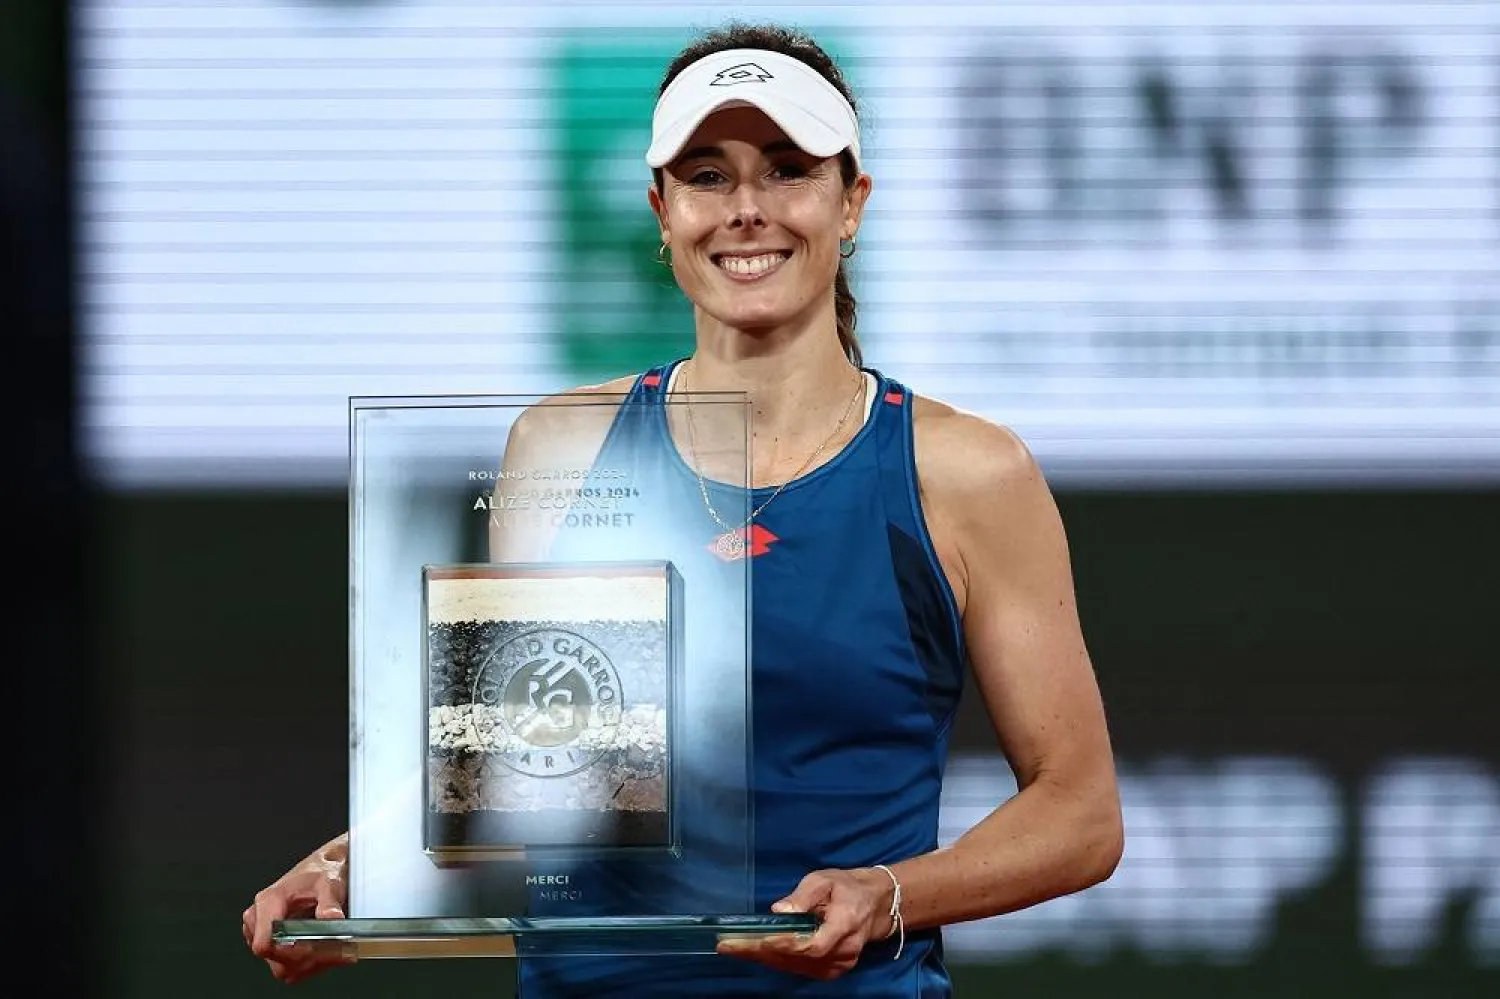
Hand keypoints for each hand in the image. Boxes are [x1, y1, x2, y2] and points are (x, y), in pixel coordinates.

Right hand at [242, 836, 355, 983]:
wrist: (323, 869)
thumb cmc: (321, 872)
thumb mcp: (330, 882)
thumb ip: (329, 901)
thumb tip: (331, 918)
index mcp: (269, 902)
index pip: (264, 943)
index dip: (290, 953)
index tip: (318, 951)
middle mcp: (260, 919)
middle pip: (276, 959)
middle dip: (309, 960)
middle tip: (339, 953)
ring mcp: (264, 934)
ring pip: (283, 968)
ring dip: (312, 965)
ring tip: (339, 953)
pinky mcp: (273, 945)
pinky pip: (288, 968)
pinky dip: (310, 966)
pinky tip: (329, 954)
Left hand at [716, 867, 895, 979]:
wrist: (876, 904)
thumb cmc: (847, 887)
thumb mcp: (825, 879)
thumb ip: (803, 896)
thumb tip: (778, 911)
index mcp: (845, 924)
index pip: (812, 945)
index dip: (782, 945)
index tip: (754, 940)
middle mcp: (844, 951)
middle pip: (798, 959)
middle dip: (760, 953)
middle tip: (728, 945)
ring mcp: (841, 965)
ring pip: (797, 967)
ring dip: (765, 959)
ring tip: (735, 948)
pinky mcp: (834, 970)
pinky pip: (802, 969)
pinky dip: (779, 961)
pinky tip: (758, 953)